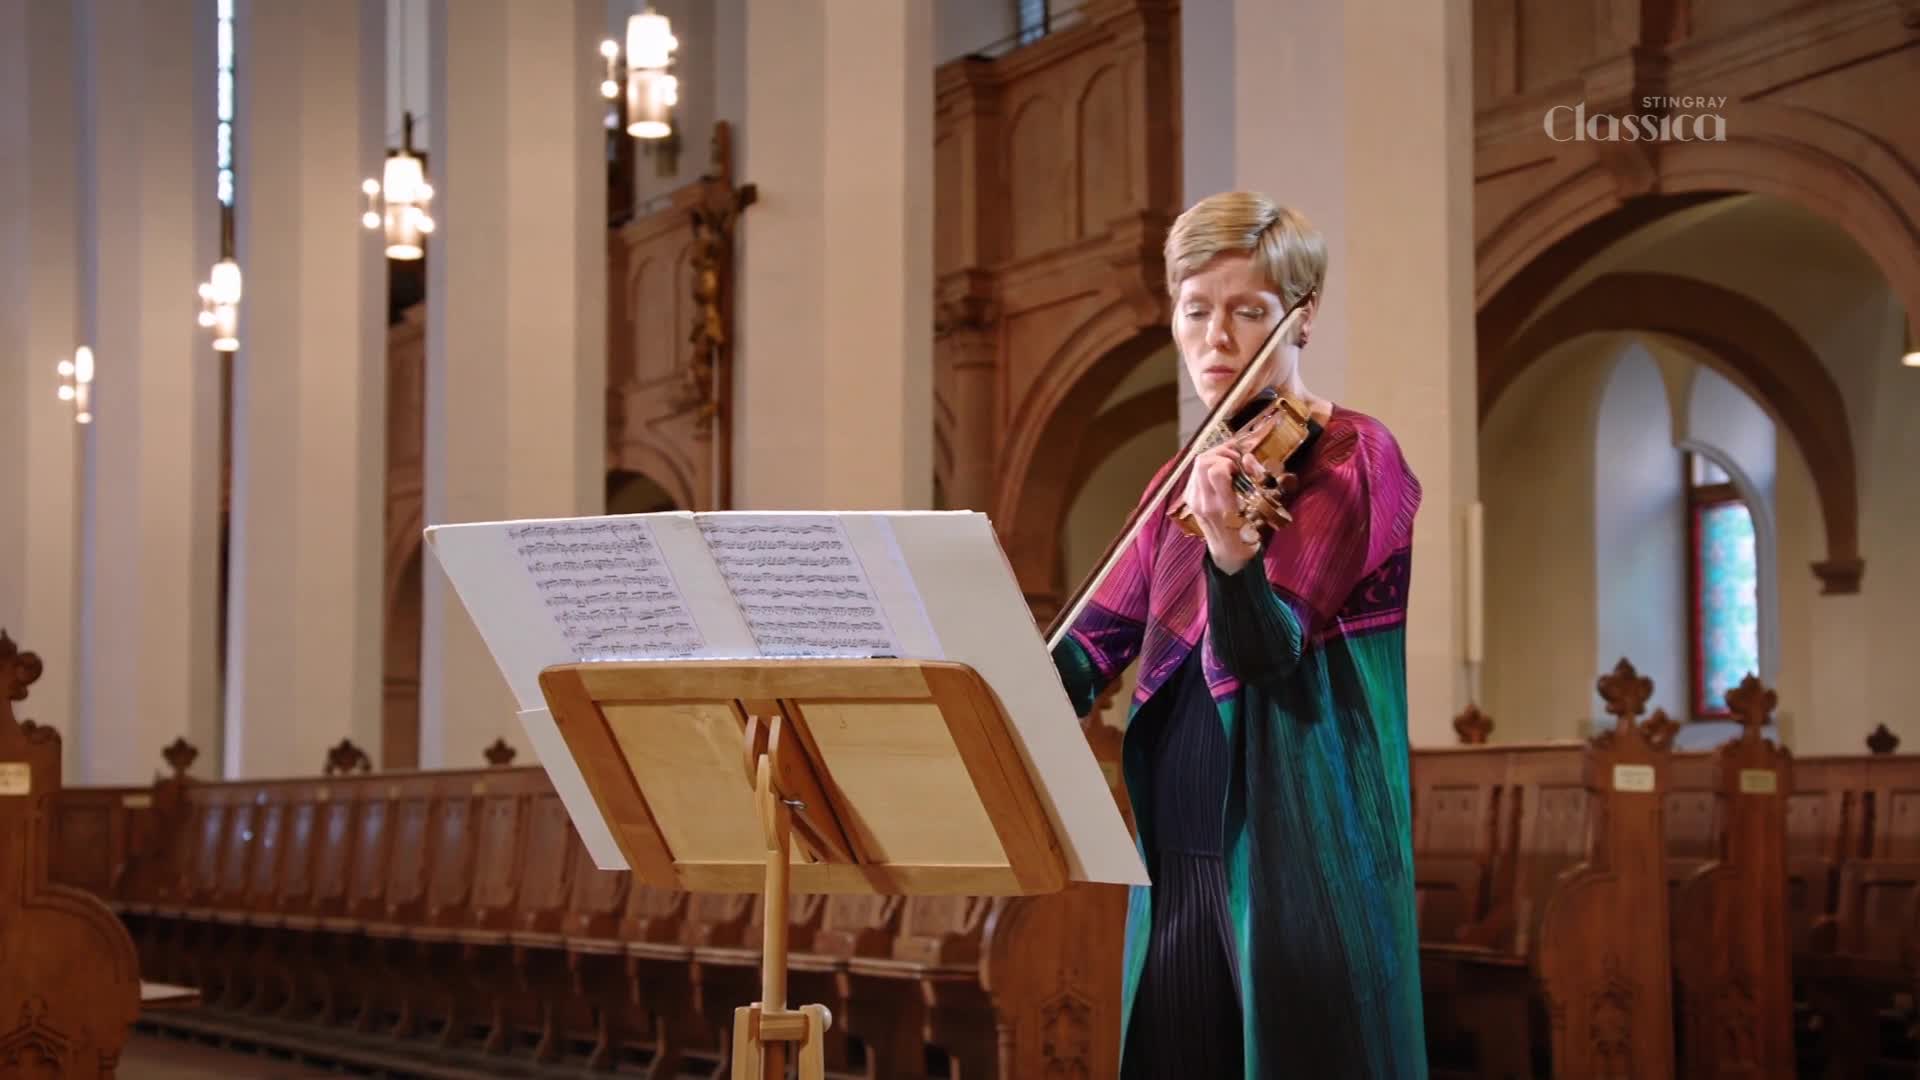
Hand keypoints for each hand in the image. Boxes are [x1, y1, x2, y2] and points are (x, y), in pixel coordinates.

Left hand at [1183, 443, 1264, 575]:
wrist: (1228, 553)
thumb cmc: (1248, 533)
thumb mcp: (1259, 510)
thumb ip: (1254, 481)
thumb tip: (1246, 458)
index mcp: (1222, 507)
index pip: (1216, 472)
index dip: (1229, 461)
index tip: (1240, 467)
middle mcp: (1203, 502)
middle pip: (1202, 462)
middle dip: (1221, 453)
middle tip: (1235, 460)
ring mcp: (1193, 500)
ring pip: (1197, 464)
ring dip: (1214, 456)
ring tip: (1230, 461)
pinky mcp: (1189, 498)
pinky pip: (1195, 472)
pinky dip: (1209, 464)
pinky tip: (1221, 468)